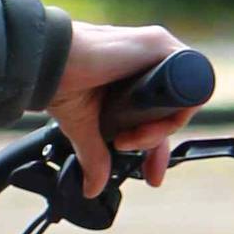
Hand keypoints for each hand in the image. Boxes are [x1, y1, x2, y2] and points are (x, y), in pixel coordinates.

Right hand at [43, 22, 201, 199]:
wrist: (45, 62)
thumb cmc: (58, 81)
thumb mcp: (83, 126)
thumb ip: (94, 155)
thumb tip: (91, 188)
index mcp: (132, 74)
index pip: (160, 112)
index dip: (157, 143)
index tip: (151, 174)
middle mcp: (148, 59)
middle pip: (174, 108)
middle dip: (156, 141)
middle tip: (128, 149)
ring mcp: (156, 50)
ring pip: (183, 101)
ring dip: (159, 130)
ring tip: (128, 139)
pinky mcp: (160, 45)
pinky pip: (188, 86)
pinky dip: (172, 113)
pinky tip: (145, 124)